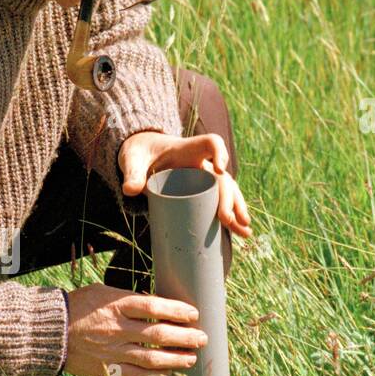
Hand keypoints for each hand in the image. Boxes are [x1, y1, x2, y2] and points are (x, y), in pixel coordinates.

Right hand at [63, 283, 207, 375]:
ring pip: (152, 358)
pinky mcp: (107, 369)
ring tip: (190, 358)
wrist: (48, 333)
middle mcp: (116, 329)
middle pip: (159, 334)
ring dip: (176, 359)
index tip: (193, 314)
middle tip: (202, 338)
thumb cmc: (77, 307)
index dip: (177, 311)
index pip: (154, 306)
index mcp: (115, 305)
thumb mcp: (102, 293)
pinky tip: (167, 374)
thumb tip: (159, 306)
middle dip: (185, 337)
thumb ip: (129, 300)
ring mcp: (112, 351)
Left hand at [118, 130, 251, 237]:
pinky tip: (239, 232)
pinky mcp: (200, 191)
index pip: (211, 143)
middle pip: (222, 177)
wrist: (142, 154)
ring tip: (244, 231)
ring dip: (237, 210)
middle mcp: (202, 162)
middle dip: (227, 199)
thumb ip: (132, 173)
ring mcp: (203, 177)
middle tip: (227, 220)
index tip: (219, 170)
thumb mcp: (133, 160)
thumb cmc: (139, 153)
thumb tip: (130, 190)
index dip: (219, 154)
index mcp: (188, 148)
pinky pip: (220, 201)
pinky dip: (231, 216)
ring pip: (227, 191)